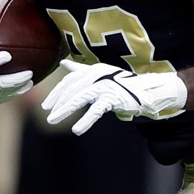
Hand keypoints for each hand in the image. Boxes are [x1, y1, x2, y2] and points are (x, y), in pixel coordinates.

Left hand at [41, 60, 186, 134]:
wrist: (147, 91)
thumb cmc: (121, 84)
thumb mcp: (99, 75)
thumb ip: (81, 70)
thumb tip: (64, 64)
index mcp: (93, 70)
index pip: (70, 80)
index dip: (57, 92)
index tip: (46, 105)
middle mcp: (98, 75)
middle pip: (72, 88)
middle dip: (58, 102)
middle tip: (48, 115)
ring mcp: (106, 86)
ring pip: (80, 98)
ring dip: (65, 110)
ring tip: (54, 120)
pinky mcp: (114, 98)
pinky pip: (96, 110)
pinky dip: (85, 120)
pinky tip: (77, 129)